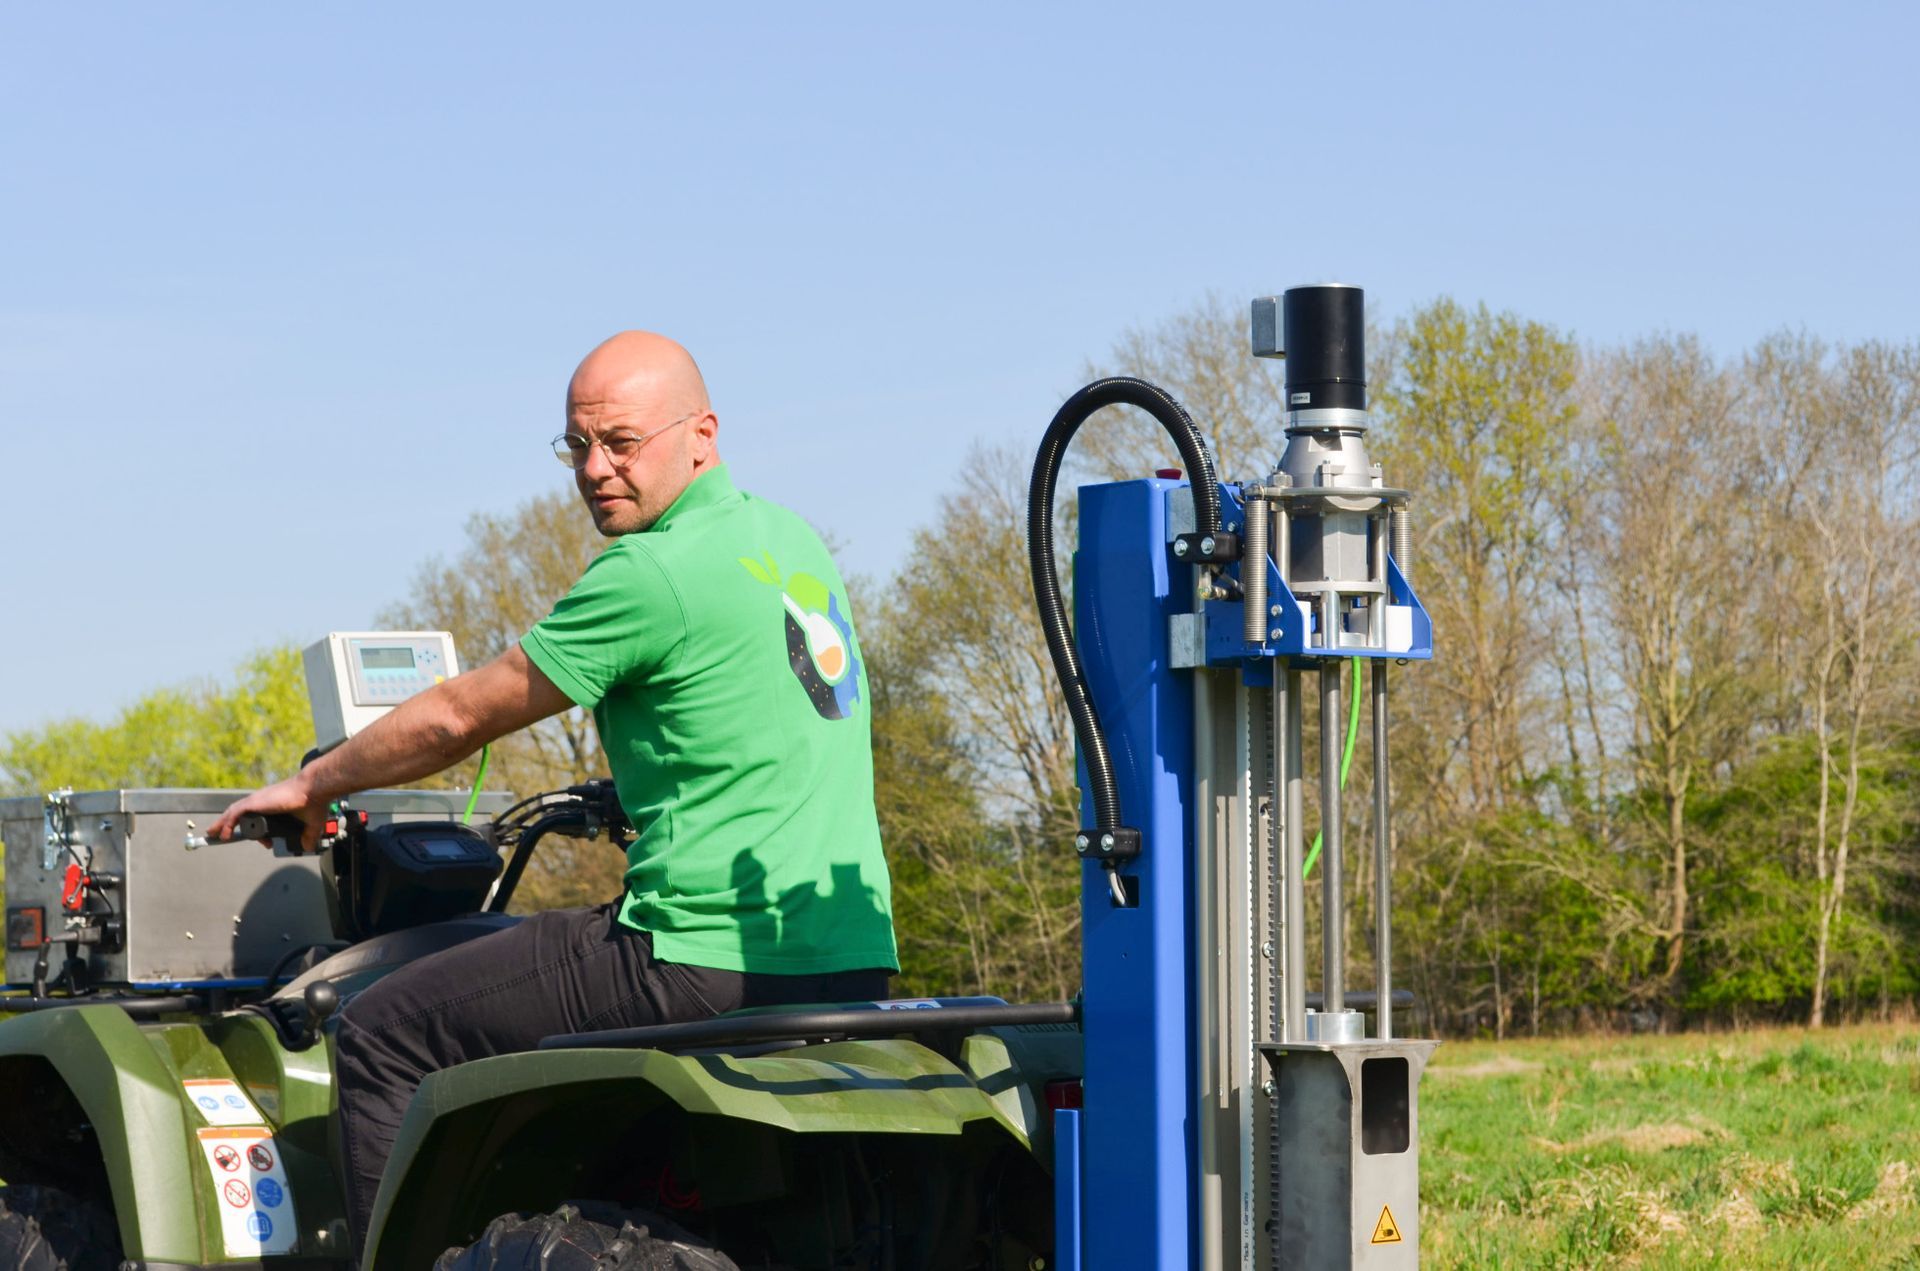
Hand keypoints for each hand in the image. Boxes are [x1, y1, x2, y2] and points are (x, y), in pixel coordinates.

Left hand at [207, 775, 329, 852]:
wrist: (313, 790)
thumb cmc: (313, 802)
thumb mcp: (311, 824)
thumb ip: (308, 836)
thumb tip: (307, 847)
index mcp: (273, 804)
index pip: (257, 817)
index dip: (257, 832)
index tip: (265, 842)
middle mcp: (262, 801)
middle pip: (240, 814)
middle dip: (230, 825)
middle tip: (224, 836)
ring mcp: (256, 802)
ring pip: (233, 813)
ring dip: (222, 824)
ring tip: (213, 834)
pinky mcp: (253, 803)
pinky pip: (234, 815)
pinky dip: (227, 824)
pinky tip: (224, 835)